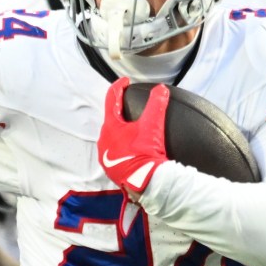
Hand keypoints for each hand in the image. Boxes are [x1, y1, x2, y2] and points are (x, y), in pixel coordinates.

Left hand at [97, 78, 167, 195]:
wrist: (146, 183)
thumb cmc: (145, 154)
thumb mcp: (153, 126)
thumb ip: (157, 104)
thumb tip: (161, 89)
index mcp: (110, 127)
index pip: (111, 99)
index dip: (118, 87)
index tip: (125, 82)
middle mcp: (104, 140)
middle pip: (110, 119)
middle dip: (119, 111)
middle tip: (128, 105)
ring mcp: (106, 156)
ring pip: (111, 137)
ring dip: (120, 131)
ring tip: (131, 128)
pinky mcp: (111, 169)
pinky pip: (115, 151)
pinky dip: (122, 146)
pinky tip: (131, 148)